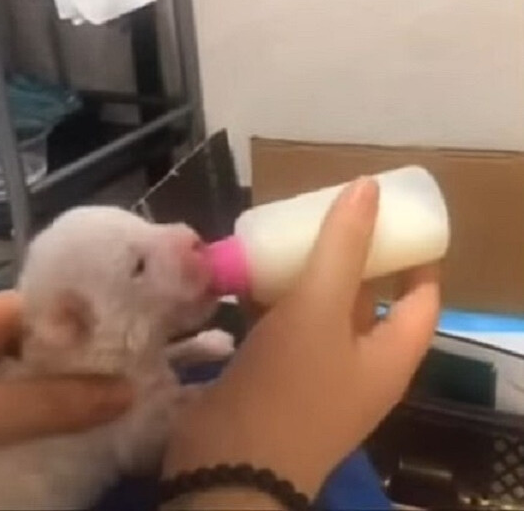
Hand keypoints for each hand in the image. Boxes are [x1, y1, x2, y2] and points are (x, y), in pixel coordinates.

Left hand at [0, 292, 131, 487]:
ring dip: (62, 395)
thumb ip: (54, 403)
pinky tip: (65, 432)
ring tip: (111, 410)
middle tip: (130, 387)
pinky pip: (8, 405)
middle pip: (40, 343)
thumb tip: (130, 390)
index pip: (48, 308)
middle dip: (82, 365)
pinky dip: (36, 416)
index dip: (90, 326)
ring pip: (26, 378)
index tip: (131, 351)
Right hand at [163, 178, 439, 497]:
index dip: (417, 255)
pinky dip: (269, 295)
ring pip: (318, 307)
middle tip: (331, 213)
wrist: (227, 462)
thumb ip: (343, 247)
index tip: (394, 217)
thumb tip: (369, 187)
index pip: (422, 297)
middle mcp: (358, 362)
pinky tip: (248, 267)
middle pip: (367, 297)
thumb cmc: (289, 385)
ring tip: (289, 229)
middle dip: (352, 254)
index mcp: (389, 354)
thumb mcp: (320, 308)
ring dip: (305, 271)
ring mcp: (314, 368)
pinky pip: (280, 322)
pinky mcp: (275, 371)